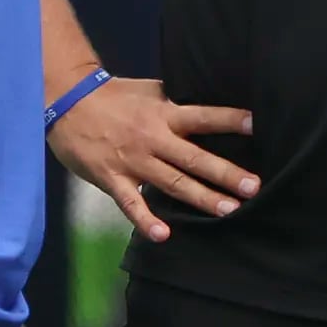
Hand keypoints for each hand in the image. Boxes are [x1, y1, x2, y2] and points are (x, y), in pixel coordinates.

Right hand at [46, 77, 257, 242]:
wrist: (68, 103)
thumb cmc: (114, 96)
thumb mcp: (150, 91)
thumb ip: (176, 103)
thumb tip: (207, 105)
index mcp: (165, 114)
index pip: (203, 117)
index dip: (230, 120)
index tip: (257, 126)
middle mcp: (154, 138)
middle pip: (194, 158)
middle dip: (225, 173)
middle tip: (254, 187)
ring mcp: (134, 161)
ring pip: (173, 183)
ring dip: (201, 198)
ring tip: (229, 210)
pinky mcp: (112, 179)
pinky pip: (131, 204)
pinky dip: (146, 220)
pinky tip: (164, 235)